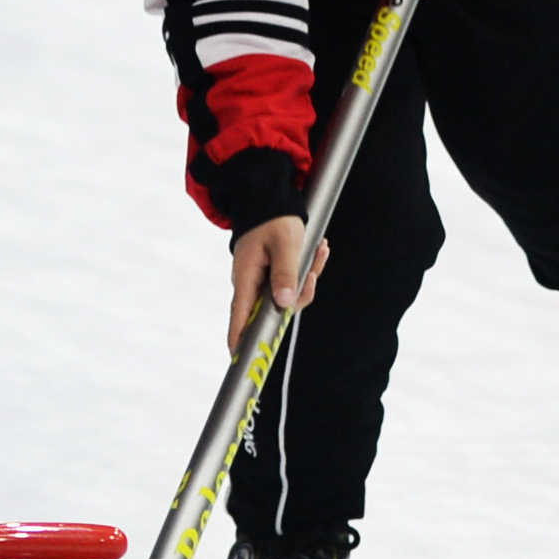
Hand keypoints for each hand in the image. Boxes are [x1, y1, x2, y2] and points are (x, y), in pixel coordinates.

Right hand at [227, 215, 327, 355]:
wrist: (270, 198)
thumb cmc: (273, 219)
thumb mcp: (284, 244)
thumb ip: (285, 274)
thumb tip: (284, 303)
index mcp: (246, 277)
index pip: (240, 316)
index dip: (240, 339)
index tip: (241, 360)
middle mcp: (250, 283)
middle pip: (272, 308)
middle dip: (300, 293)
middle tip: (313, 270)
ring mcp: (262, 280)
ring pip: (288, 294)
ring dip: (308, 275)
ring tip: (318, 249)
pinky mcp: (273, 274)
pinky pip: (293, 281)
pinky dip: (308, 269)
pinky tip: (318, 250)